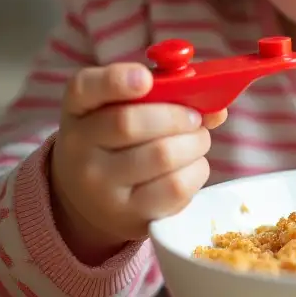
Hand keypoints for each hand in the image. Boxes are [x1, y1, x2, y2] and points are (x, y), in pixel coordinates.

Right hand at [49, 62, 225, 265]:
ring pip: (162, 155)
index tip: (146, 80)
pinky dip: (196, 170)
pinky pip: (176, 187)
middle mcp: (79, 149)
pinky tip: (190, 165)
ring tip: (195, 140)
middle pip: (131, 123)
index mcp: (79, 109)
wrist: (91, 196)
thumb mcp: (123, 107)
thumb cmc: (118, 138)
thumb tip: (217, 110)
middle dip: (177, 115)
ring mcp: (100, 188)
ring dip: (194, 142)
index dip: (117, 80)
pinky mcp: (128, 217)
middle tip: (194, 118)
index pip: (85, 88)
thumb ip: (165, 94)